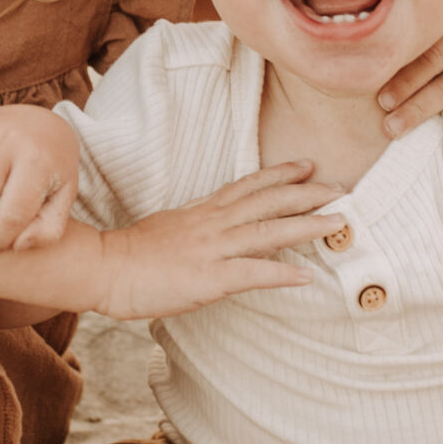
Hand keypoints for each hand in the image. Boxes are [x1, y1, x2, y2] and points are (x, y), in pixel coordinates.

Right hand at [93, 161, 343, 319]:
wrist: (102, 267)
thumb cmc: (131, 255)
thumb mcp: (170, 229)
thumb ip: (198, 227)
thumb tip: (217, 232)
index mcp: (203, 212)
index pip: (248, 186)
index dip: (280, 174)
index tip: (307, 165)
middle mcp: (212, 224)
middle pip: (267, 202)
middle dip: (306, 193)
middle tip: (340, 186)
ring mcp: (212, 249)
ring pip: (268, 232)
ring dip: (306, 226)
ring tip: (339, 223)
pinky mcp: (208, 277)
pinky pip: (251, 274)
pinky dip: (281, 273)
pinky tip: (306, 277)